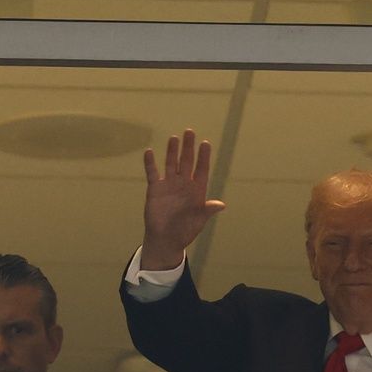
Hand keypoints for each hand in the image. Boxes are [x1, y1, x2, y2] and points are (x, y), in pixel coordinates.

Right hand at [141, 129, 226, 269]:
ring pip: (171, 164)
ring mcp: (169, 185)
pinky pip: (153, 173)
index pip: (201, 170)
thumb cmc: (185, 231)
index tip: (205, 143)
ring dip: (172, 151)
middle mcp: (183, 184)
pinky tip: (149, 152)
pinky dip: (150, 163)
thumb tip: (221, 205)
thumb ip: (207, 210)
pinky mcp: (155, 189)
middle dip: (188, 148)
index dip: (203, 157)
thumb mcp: (198, 221)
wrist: (166, 239)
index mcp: (197, 191)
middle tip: (190, 132)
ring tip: (174, 138)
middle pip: (186, 162)